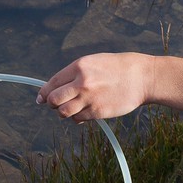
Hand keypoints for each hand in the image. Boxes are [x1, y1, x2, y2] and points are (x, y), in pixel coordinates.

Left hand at [36, 53, 154, 121]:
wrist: (141, 77)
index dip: (44, 93)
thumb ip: (75, 74)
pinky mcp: (98, 112)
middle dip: (52, 104)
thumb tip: (58, 88)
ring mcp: (89, 98)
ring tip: (70, 110)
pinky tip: (84, 113)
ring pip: (64, 112)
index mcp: (79, 67)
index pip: (53, 83)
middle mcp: (82, 82)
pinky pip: (79, 119)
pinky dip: (78, 118)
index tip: (41, 98)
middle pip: (54, 100)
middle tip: (55, 105)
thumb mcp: (94, 63)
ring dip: (64, 113)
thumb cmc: (118, 68)